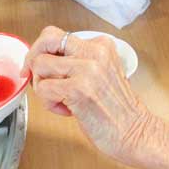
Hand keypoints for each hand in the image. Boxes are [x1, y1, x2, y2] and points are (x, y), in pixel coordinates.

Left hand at [23, 26, 150, 164]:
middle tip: (34, 77)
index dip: (42, 50)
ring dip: (43, 87)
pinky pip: (44, 88)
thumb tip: (42, 59)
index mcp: (101, 46)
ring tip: (61, 100)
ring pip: (40, 65)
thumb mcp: (102, 72)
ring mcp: (87, 70)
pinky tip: (67, 111)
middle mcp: (95, 53)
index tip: (37, 65)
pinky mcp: (78, 89)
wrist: (136, 132)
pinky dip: (49, 103)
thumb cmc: (117, 109)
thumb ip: (77, 61)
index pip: (58, 35)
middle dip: (33, 59)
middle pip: (47, 40)